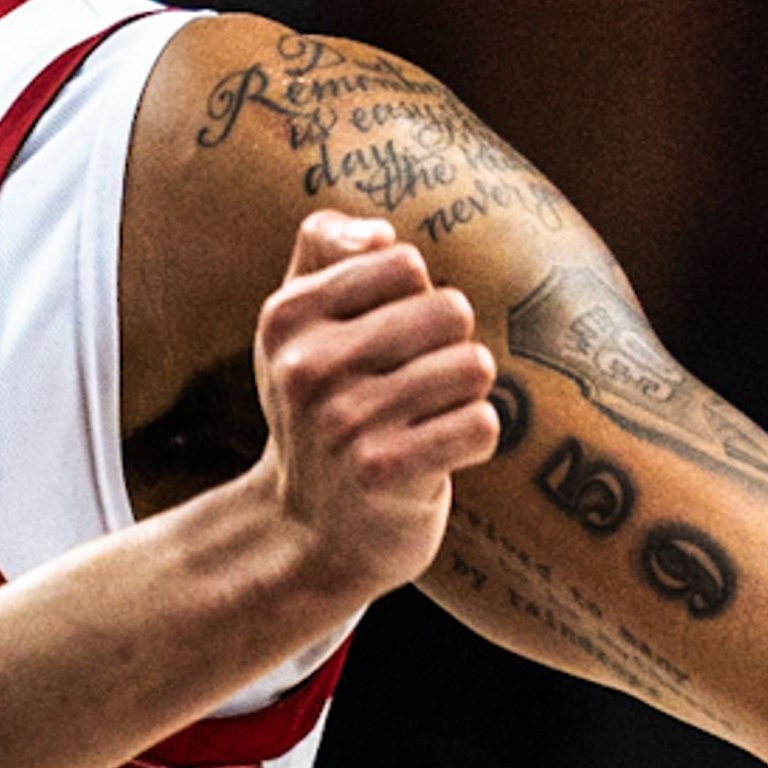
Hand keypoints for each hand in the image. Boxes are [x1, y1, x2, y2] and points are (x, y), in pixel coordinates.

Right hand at [251, 211, 502, 605]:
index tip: (384, 343)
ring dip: (464, 397)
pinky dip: (474, 440)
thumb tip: (382, 236)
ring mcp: (342, 421)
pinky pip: (481, 424)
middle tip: (412, 391)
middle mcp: (306, 365)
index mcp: (286, 317)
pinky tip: (437, 458)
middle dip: (448, 349)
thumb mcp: (297, 326)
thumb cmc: (319, 409)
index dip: (414, 299)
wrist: (309, 531)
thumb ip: (323, 248)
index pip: (404, 263)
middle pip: (449, 311)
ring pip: (474, 367)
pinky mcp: (383, 472)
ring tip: (424, 423)